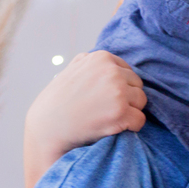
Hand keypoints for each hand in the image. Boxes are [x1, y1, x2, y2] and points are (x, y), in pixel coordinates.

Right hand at [24, 50, 146, 160]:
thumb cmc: (57, 103)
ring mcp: (117, 91)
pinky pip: (140, 120)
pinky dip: (131, 127)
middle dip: (127, 98)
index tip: (103, 98)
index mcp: (101, 58)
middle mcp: (111, 72)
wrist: (46, 129)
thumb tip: (109, 60)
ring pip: (141, 101)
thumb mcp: (71, 71)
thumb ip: (90, 63)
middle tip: (105, 110)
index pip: (127, 71)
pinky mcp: (121, 112)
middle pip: (137, 86)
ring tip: (108, 118)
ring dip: (130, 112)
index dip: (119, 88)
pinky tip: (113, 129)